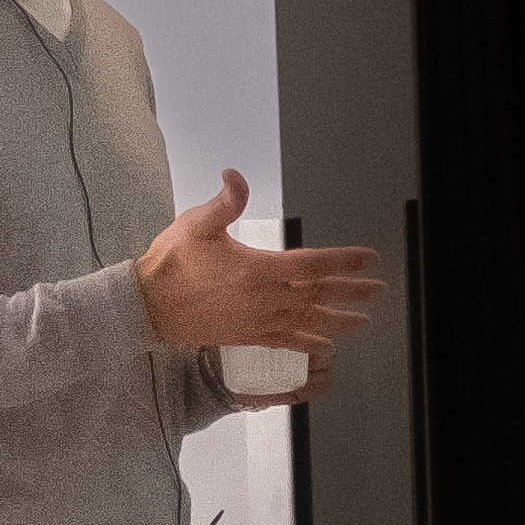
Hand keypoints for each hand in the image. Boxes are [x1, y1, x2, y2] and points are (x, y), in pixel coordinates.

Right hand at [136, 172, 379, 356]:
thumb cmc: (170, 264)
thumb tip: (236, 176)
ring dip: (338, 320)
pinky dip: (308, 345)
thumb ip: (223, 202)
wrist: (145, 306)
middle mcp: (263, 298)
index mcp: (257, 269)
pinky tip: (326, 348)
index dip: (343, 261)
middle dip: (351, 291)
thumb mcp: (195, 224)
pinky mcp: (246, 336)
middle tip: (378, 289)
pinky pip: (285, 343)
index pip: (312, 264)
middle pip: (318, 294)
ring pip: (307, 321)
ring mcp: (256, 320)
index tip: (368, 258)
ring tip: (363, 320)